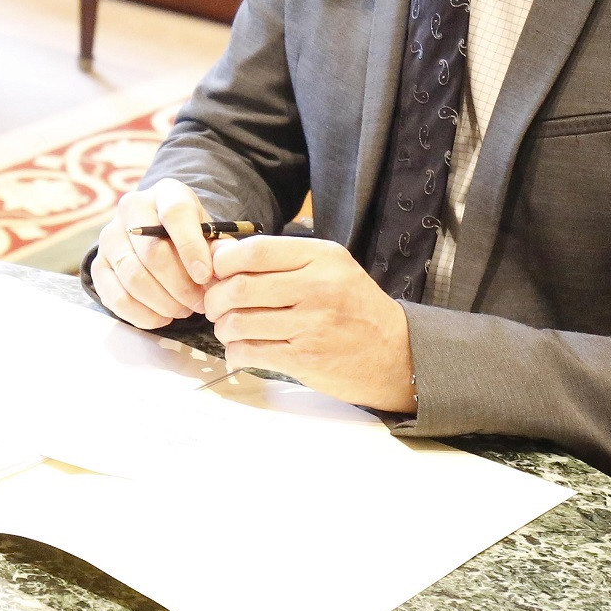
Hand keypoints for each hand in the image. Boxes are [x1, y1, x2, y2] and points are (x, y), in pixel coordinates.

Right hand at [89, 179, 216, 329]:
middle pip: (152, 252)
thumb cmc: (189, 235)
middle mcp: (130, 208)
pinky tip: (163, 316)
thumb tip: (220, 267)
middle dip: (180, 285)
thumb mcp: (209, 232)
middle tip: (200, 303)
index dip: (191, 247)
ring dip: (163, 302)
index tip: (205, 276)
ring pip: (133, 277)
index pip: (175, 213)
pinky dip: (143, 314)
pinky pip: (116, 297)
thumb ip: (218, 249)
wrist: (157, 234)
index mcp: (165, 193)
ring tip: (184, 310)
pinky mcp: (98, 265)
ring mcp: (109, 237)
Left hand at [201, 235, 414, 412]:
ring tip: (228, 328)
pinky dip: (235, 353)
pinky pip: (251, 352)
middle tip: (214, 305)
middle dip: (215, 298)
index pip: (254, 251)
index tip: (216, 271)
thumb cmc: (354, 307)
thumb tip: (221, 253)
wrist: (396, 354)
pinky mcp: (305, 359)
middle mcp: (317, 287)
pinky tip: (240, 350)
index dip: (223, 261)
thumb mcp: (329, 268)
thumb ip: (280, 259)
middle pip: (240, 287)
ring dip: (223, 328)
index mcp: (321, 257)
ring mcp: (312, 325)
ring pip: (240, 322)